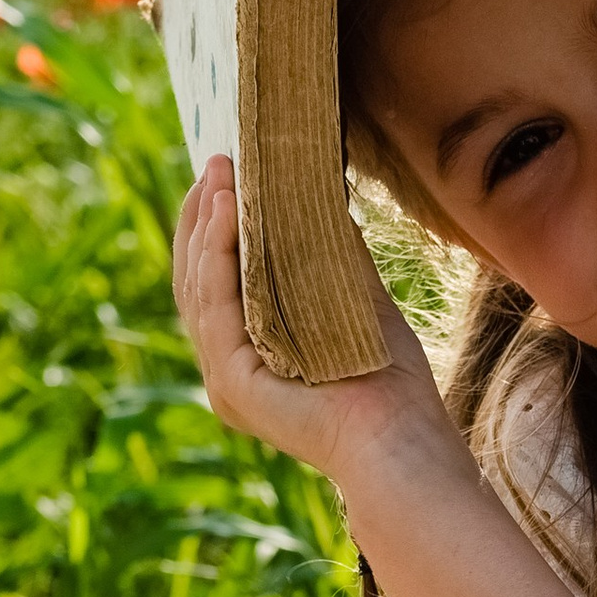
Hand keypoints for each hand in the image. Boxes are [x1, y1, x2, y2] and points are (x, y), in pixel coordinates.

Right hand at [170, 157, 465, 501]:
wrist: (400, 436)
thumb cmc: (387, 379)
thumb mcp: (356, 299)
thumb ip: (333, 256)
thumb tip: (322, 198)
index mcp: (251, 356)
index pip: (218, 282)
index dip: (216, 226)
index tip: (228, 174)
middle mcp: (228, 370)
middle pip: (196, 280)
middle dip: (203, 216)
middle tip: (218, 161)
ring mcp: (223, 379)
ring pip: (199, 288)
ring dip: (208, 225)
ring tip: (222, 174)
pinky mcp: (230, 382)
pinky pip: (215, 306)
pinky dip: (219, 253)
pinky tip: (229, 210)